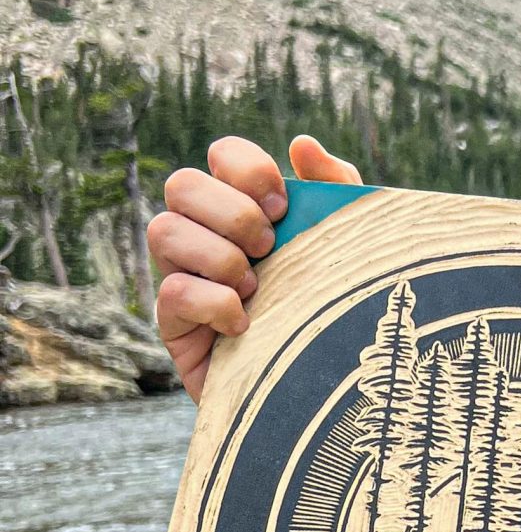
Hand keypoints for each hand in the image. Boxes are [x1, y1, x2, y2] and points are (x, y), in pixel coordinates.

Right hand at [151, 133, 360, 398]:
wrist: (327, 387)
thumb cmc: (334, 303)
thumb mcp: (347, 243)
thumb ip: (334, 190)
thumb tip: (301, 144)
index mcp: (244, 205)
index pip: (221, 154)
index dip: (246, 168)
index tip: (284, 206)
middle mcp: (206, 234)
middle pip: (181, 184)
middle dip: (231, 212)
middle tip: (270, 248)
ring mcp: (185, 276)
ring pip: (162, 230)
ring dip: (218, 255)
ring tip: (256, 286)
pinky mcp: (176, 326)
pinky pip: (172, 293)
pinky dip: (213, 303)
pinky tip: (246, 322)